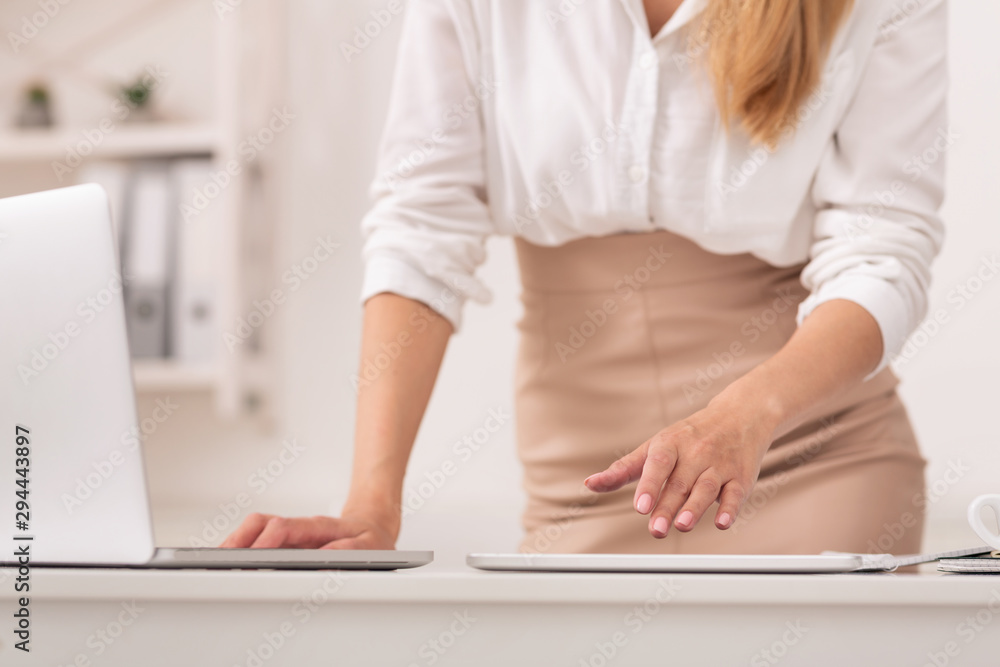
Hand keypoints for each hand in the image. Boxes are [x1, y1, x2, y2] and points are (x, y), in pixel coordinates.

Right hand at [219, 512, 396, 549]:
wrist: (372, 526)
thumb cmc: (369, 538)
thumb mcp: (369, 546)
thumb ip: (349, 551)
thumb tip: (326, 557)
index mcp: (318, 527)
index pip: (285, 527)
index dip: (266, 540)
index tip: (255, 556)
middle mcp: (300, 527)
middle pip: (261, 523)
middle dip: (239, 540)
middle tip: (224, 560)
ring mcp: (289, 533)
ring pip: (254, 529)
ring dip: (235, 543)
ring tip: (219, 563)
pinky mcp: (284, 541)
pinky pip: (256, 538)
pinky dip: (240, 547)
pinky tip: (230, 562)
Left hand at [584, 394, 777, 538]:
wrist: (739, 416)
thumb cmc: (689, 436)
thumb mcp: (654, 447)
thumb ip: (623, 469)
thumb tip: (590, 484)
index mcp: (670, 444)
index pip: (657, 464)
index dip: (649, 484)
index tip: (640, 506)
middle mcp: (696, 453)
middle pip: (679, 483)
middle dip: (667, 507)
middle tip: (655, 530)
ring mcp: (719, 465)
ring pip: (706, 487)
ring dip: (694, 508)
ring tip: (682, 525)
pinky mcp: (740, 477)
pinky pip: (736, 493)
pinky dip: (730, 508)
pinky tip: (721, 522)